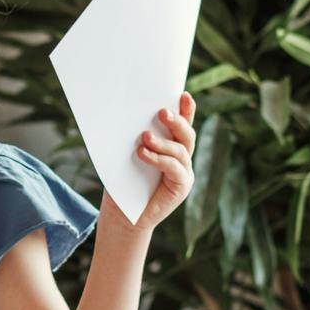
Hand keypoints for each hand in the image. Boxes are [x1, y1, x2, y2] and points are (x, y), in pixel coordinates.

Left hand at [102, 91, 196, 236]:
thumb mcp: (126, 156)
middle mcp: (182, 158)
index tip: (182, 93)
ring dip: (163, 142)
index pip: (182, 124)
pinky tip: (144, 154)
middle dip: (177, 121)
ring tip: (144, 137)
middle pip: (187, 135)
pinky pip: (175, 168)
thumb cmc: (122, 184)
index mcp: (171, 147)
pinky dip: (159, 159)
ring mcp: (184, 173)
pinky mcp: (181, 187)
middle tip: (161, 112)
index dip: (186, 109)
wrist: (122, 216)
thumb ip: (136, 139)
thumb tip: (126, 115)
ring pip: (181, 150)